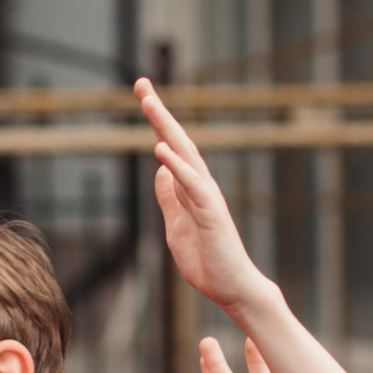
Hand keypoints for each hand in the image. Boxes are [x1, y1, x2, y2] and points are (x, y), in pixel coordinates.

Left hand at [137, 79, 276, 317]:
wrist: (231, 288)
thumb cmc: (207, 259)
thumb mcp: (176, 225)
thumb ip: (169, 197)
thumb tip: (161, 171)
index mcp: (190, 188)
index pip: (171, 147)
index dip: (157, 121)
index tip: (143, 95)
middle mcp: (201, 185)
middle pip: (178, 141)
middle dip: (159, 112)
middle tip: (141, 84)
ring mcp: (207, 198)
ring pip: (186, 155)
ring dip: (167, 129)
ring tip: (149, 104)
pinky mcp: (211, 214)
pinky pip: (193, 186)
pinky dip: (177, 167)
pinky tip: (162, 150)